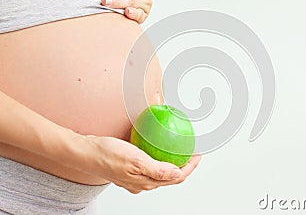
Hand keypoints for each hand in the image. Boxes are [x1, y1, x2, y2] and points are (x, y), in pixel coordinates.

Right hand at [86, 135, 200, 193]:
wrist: (85, 152)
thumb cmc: (107, 155)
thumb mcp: (135, 160)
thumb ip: (157, 169)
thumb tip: (178, 174)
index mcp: (146, 183)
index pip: (176, 178)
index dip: (190, 167)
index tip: (198, 155)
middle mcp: (142, 182)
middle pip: (170, 176)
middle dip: (184, 165)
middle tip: (191, 150)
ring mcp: (135, 177)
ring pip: (159, 171)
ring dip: (171, 161)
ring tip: (178, 147)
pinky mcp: (128, 169)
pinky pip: (148, 164)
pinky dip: (157, 156)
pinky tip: (157, 145)